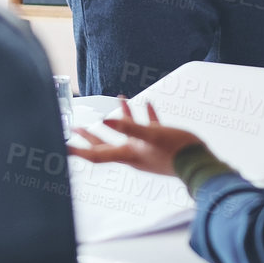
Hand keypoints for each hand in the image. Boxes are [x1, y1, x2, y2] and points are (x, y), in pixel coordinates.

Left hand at [69, 100, 202, 176]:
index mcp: (128, 153)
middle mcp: (134, 153)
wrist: (201, 163)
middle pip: (105, 145)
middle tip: (75, 128)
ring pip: (127, 133)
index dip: (78, 150)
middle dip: (90, 136)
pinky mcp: (160, 144)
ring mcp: (147, 149)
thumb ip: (129, 128)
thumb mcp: (151, 135)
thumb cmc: (176, 151)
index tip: (62, 146)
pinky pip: (148, 128)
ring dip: (120, 118)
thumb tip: (106, 121)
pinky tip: (147, 104)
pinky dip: (145, 116)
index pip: (96, 154)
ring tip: (118, 99)